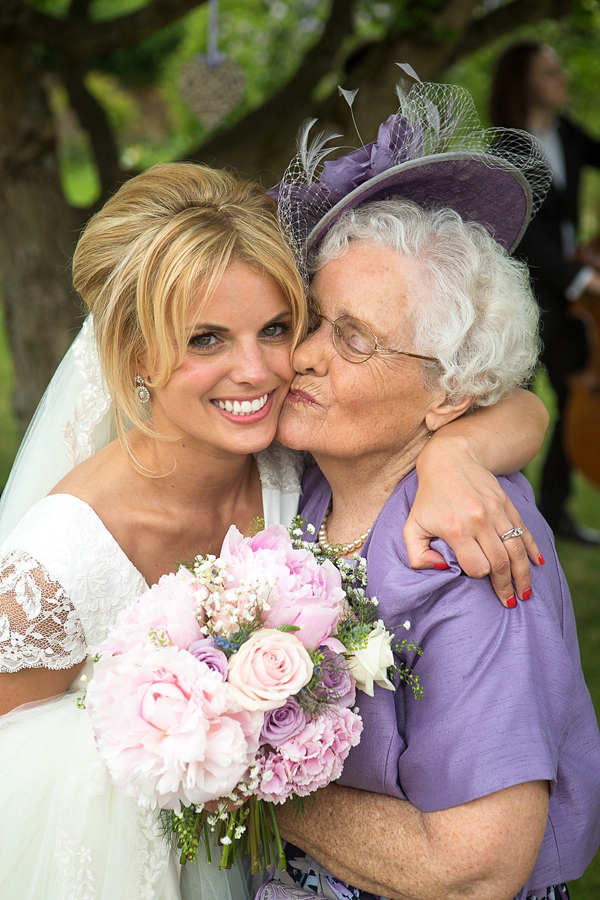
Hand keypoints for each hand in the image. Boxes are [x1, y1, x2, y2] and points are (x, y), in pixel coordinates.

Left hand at [407, 437, 542, 607]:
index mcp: (456, 529)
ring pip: (516, 551)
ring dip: (523, 575)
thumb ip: (417, 555)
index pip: (477, 567)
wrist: (449, 459)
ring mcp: (496, 512)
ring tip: (524, 593)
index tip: (475, 577)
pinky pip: (524, 532)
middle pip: (500, 563)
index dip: (477, 576)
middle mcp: (479, 521)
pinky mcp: (507, 504)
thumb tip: (441, 569)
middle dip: (506, 587)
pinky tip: (537, 564)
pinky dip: (532, 550)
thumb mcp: (411, 525)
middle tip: (510, 602)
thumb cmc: (428, 497)